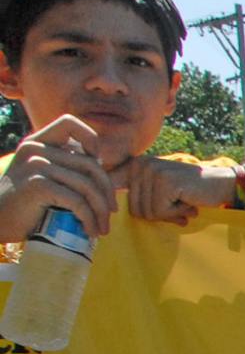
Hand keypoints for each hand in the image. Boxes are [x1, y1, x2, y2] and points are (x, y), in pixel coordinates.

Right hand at [0, 115, 118, 242]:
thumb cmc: (24, 203)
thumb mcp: (41, 175)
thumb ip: (62, 165)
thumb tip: (102, 169)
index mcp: (36, 142)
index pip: (69, 123)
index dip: (91, 140)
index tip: (99, 166)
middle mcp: (35, 149)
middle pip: (89, 165)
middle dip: (107, 192)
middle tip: (110, 212)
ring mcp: (36, 165)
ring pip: (87, 186)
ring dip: (101, 212)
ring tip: (102, 229)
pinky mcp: (38, 185)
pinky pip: (77, 201)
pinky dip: (89, 218)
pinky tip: (90, 230)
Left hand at [122, 156, 238, 224]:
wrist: (221, 184)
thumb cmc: (190, 193)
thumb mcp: (159, 191)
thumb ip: (137, 196)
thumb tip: (108, 210)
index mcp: (135, 165)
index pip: (114, 190)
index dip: (118, 207)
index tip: (124, 218)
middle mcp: (140, 165)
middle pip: (135, 210)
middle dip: (159, 215)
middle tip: (177, 206)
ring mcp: (152, 172)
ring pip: (148, 213)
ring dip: (170, 215)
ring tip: (184, 202)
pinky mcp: (165, 182)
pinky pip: (161, 212)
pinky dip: (178, 213)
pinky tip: (189, 202)